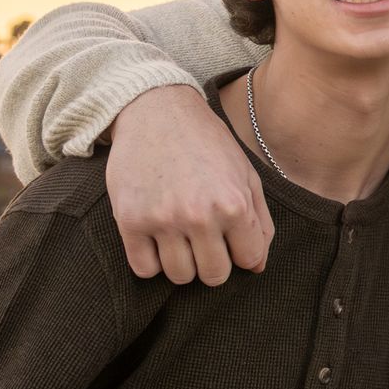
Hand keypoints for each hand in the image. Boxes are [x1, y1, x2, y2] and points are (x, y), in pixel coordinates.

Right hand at [104, 86, 272, 284]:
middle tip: (205, 240)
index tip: (232, 239)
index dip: (242, 252)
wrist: (157, 111)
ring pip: (180, 276)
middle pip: (214, 275)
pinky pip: (144, 269)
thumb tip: (257, 267)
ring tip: (181, 238)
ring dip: (183, 264)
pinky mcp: (129, 220)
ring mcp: (162, 219)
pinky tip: (158, 240)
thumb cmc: (207, 144)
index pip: (248, 259)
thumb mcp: (245, 175)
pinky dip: (152, 262)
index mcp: (234, 204)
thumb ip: (259, 222)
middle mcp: (199, 215)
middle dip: (214, 263)